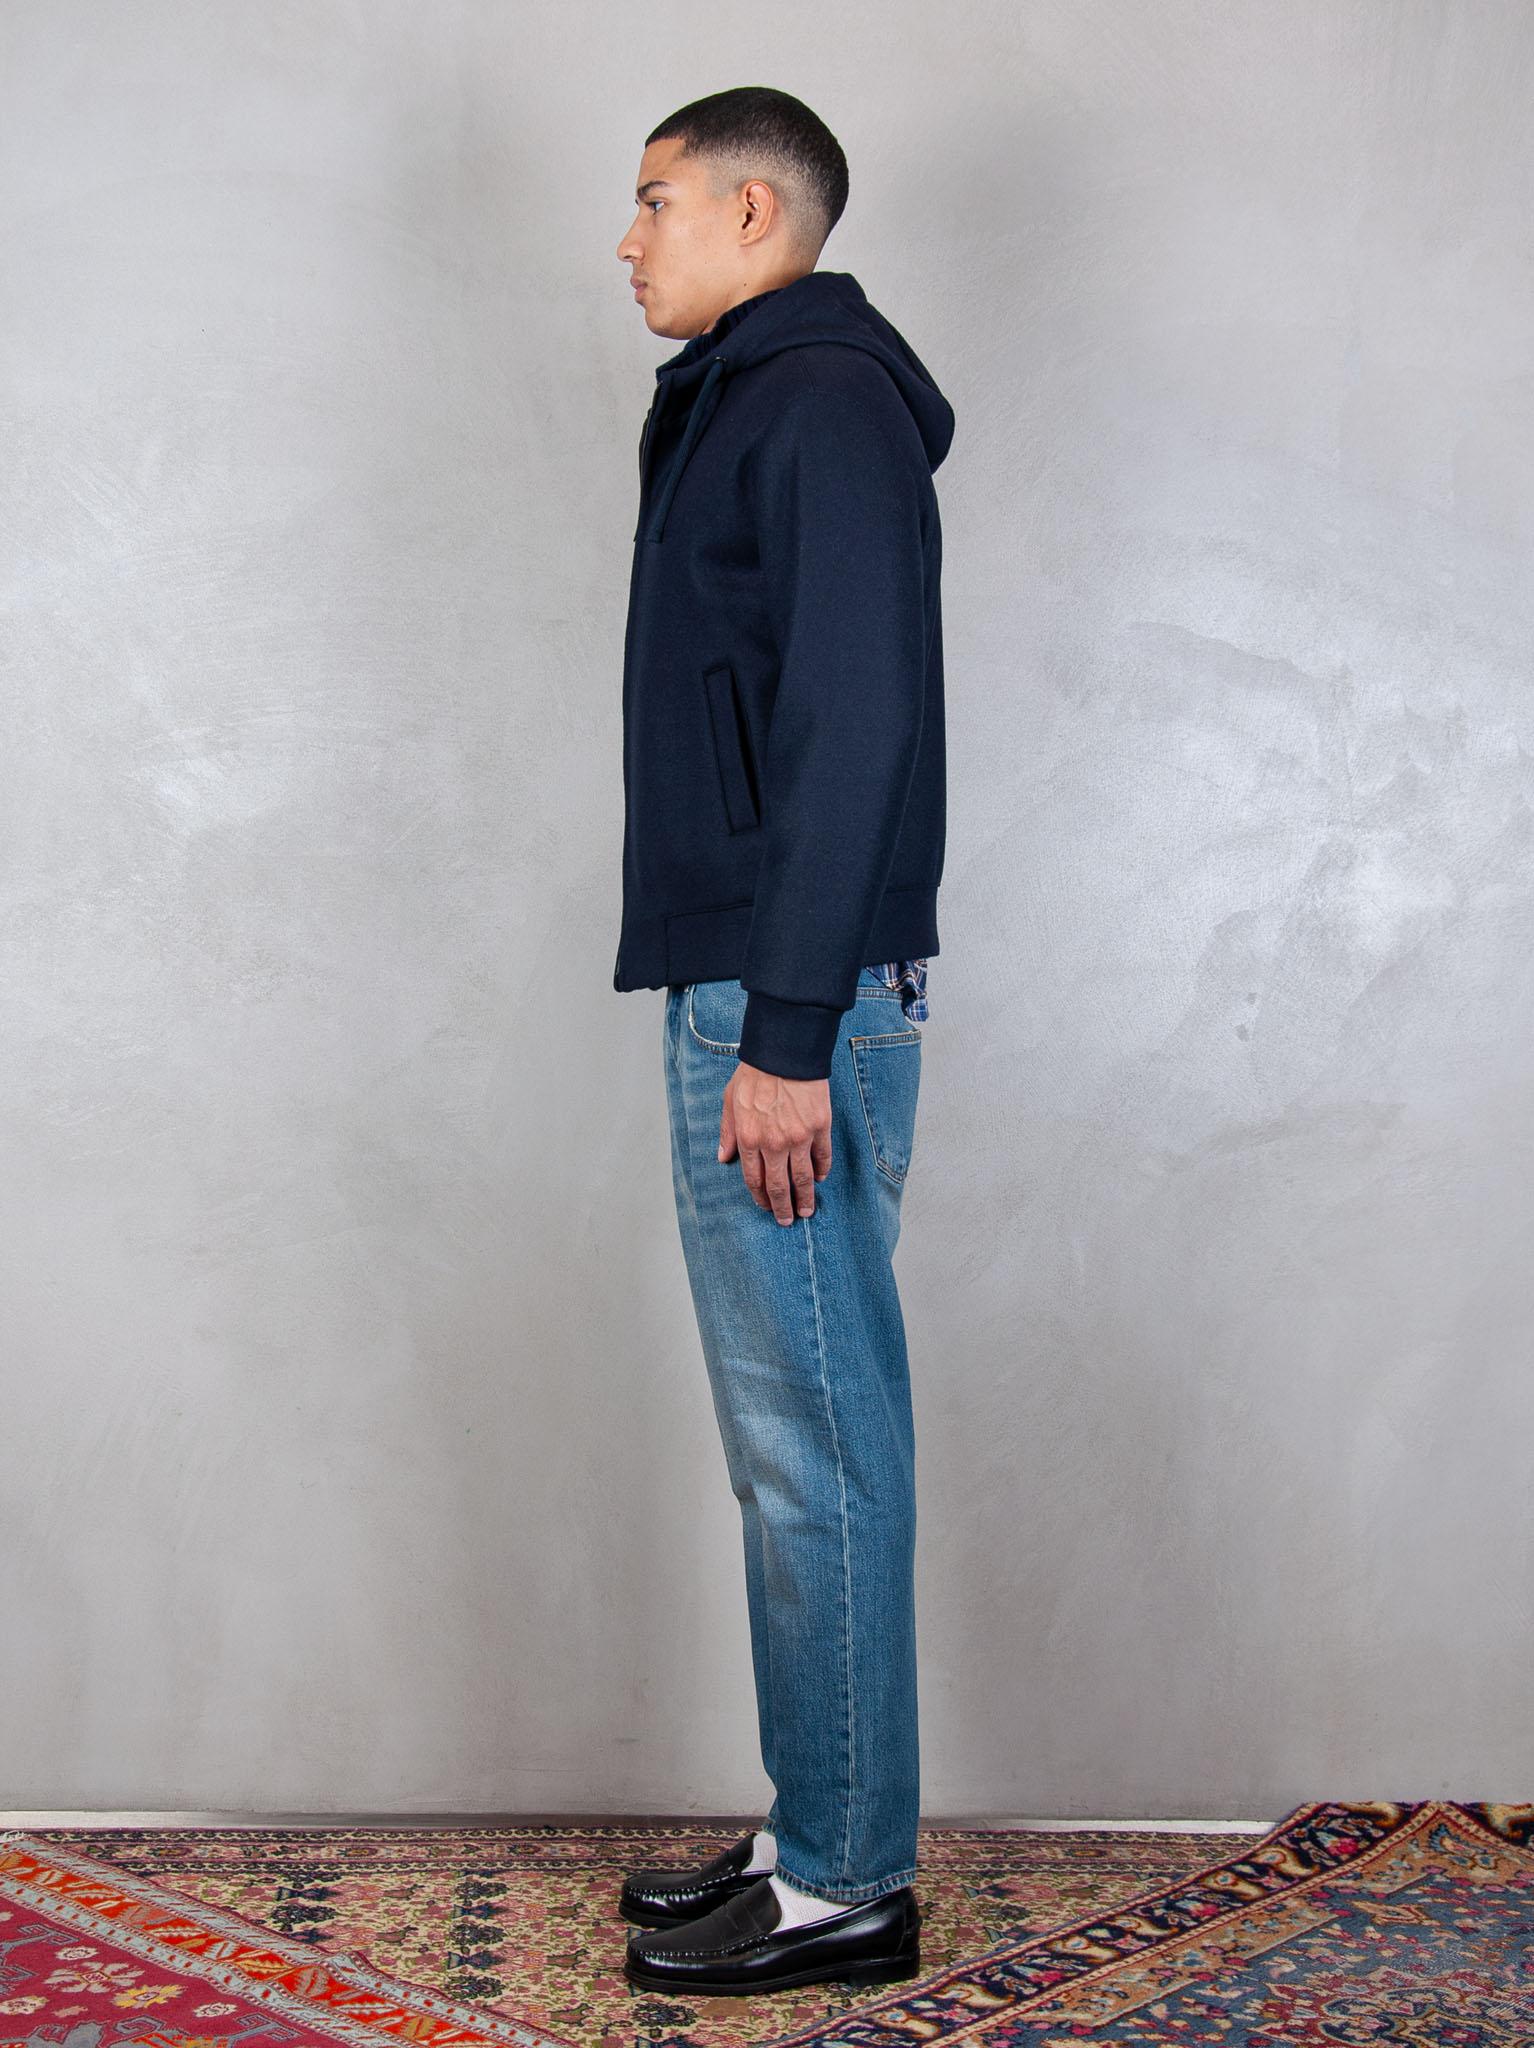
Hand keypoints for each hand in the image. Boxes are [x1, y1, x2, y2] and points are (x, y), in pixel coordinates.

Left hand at [718, 1061, 832, 1223]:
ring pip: (803, 1178)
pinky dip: (822, 1171)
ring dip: (805, 1198)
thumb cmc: (755, 1074)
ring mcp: (799, 1137)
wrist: (785, 1052)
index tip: (766, 1207)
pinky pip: (822, 1157)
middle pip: (779, 1186)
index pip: (755, 1179)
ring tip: (807, 1211)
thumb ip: (727, 1132)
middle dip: (783, 1207)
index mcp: (749, 1139)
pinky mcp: (820, 1127)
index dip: (761, 1198)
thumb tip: (723, 1157)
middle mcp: (773, 1143)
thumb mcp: (730, 1101)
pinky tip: (821, 1178)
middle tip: (787, 1220)